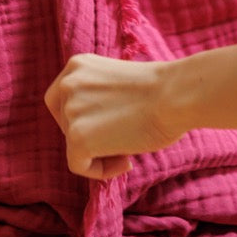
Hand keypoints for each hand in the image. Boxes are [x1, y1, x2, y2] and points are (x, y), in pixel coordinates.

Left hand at [44, 53, 182, 178]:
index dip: (81, 118)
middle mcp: (67, 83)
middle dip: (89, 135)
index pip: (61, 99)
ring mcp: (71, 110)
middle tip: (119, 140)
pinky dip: (101, 171)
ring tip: (129, 150)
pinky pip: (79, 165)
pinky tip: (126, 162)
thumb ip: (95, 97)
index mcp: (77, 65)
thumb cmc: (160, 91)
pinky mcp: (77, 137)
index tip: (108, 125)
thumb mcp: (115, 83)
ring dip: (100, 153)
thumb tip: (91, 127)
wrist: (175, 94)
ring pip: (74, 146)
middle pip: (65, 123)